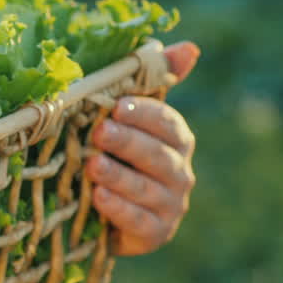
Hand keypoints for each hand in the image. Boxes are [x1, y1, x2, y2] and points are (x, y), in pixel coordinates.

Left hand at [87, 42, 199, 255]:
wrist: (102, 215)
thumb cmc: (113, 156)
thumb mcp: (124, 120)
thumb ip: (154, 83)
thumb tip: (189, 48)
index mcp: (175, 140)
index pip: (168, 123)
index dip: (145, 115)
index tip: (118, 106)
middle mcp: (179, 172)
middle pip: (158, 155)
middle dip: (128, 143)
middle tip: (98, 133)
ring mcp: (170, 205)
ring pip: (148, 189)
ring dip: (120, 177)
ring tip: (93, 167)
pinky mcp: (155, 234)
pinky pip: (139, 221)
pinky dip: (120, 210)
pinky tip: (99, 198)